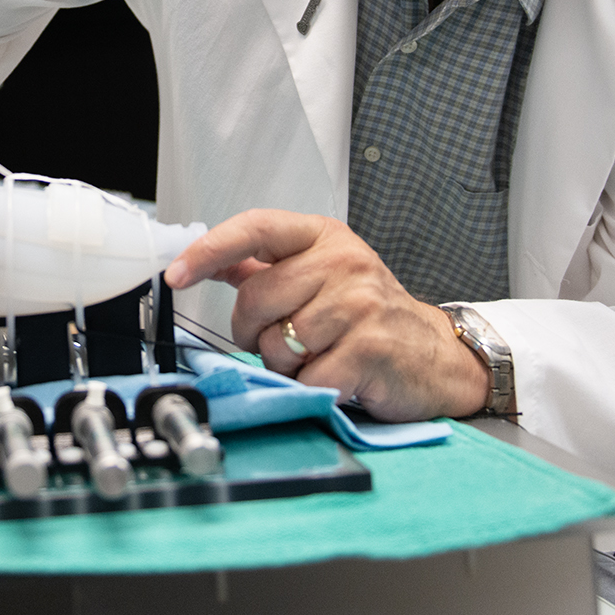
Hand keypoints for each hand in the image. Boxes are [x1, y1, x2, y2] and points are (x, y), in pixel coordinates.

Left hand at [164, 209, 489, 420]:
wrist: (437, 356)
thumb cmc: (372, 315)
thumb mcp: (324, 275)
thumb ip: (268, 267)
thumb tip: (211, 260)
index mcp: (325, 238)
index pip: (256, 228)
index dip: (209, 250)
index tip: (176, 274)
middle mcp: (344, 263)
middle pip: (256, 299)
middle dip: (253, 331)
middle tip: (281, 339)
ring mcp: (359, 305)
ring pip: (277, 343)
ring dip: (287, 363)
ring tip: (320, 356)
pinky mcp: (370, 348)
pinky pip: (307, 376)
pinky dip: (313, 386)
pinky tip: (338, 375)